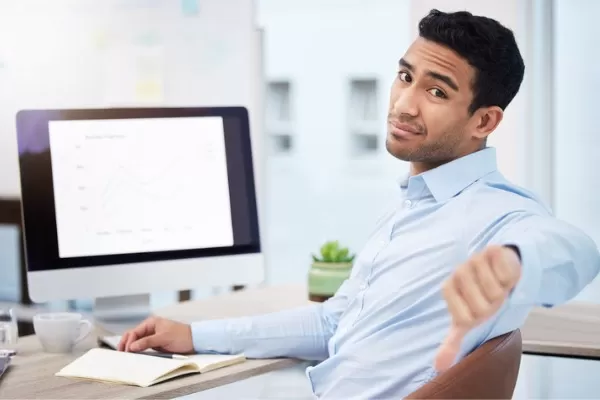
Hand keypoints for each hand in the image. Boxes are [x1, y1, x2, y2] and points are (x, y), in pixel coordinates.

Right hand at [118, 316, 193, 353]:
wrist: (194, 341)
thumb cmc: (181, 336)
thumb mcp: (163, 338)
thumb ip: (147, 342)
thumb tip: (132, 346)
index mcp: (151, 323)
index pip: (134, 332)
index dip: (129, 342)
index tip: (127, 352)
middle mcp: (149, 328)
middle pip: (133, 336)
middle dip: (126, 344)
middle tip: (121, 354)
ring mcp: (152, 336)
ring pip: (136, 342)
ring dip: (130, 348)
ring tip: (125, 357)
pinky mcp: (155, 344)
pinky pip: (143, 347)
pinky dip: (137, 351)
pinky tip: (134, 356)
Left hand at [435, 245, 520, 371]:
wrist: (500, 272)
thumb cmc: (481, 299)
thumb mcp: (467, 321)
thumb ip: (452, 342)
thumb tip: (438, 367)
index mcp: (448, 288)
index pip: (465, 317)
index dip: (478, 318)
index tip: (477, 311)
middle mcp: (458, 272)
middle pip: (483, 306)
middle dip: (492, 306)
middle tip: (490, 298)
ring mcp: (474, 259)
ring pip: (495, 291)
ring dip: (502, 292)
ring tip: (497, 286)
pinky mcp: (493, 250)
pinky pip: (506, 274)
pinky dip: (510, 279)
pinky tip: (504, 274)